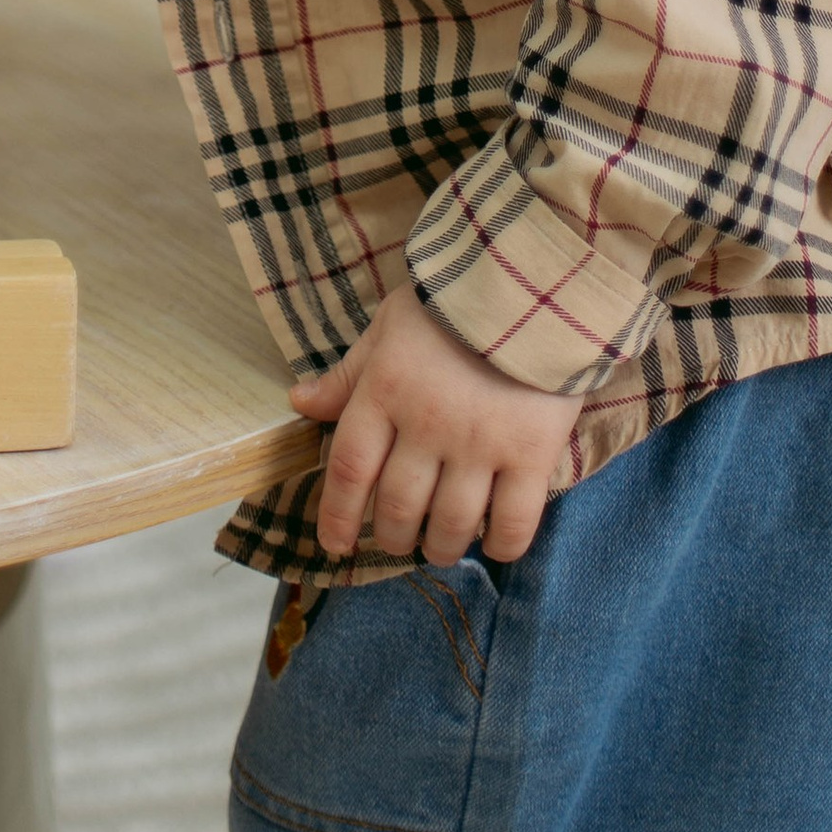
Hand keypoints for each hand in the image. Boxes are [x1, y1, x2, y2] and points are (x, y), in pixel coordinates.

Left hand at [290, 286, 582, 567]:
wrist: (530, 284)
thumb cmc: (450, 304)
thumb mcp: (387, 327)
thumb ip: (348, 374)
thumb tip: (299, 403)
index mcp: (385, 391)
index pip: (350, 469)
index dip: (337, 515)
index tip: (335, 544)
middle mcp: (426, 425)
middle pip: (398, 506)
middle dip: (392, 535)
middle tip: (397, 539)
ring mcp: (480, 444)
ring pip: (451, 523)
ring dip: (441, 546)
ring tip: (439, 547)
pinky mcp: (531, 454)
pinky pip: (513, 522)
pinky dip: (501, 544)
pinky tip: (492, 542)